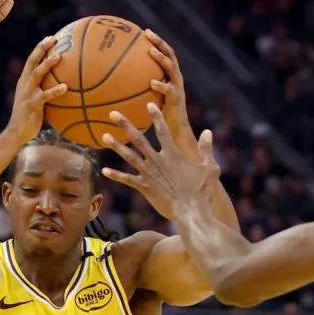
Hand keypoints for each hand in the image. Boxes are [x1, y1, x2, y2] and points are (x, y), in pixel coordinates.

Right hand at [5, 36, 67, 140]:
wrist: (17, 132)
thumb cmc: (30, 117)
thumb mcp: (35, 100)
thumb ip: (44, 91)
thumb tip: (63, 87)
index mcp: (25, 81)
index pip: (32, 60)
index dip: (40, 48)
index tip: (51, 38)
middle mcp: (25, 84)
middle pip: (32, 61)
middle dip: (42, 48)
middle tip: (54, 39)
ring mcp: (28, 93)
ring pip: (37, 74)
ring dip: (47, 64)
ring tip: (59, 56)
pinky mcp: (32, 104)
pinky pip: (45, 96)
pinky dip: (55, 90)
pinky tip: (65, 87)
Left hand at [101, 103, 218, 220]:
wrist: (191, 210)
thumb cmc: (202, 190)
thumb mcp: (209, 167)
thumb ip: (206, 149)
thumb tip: (208, 132)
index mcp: (173, 154)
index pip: (163, 130)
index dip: (156, 117)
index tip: (148, 104)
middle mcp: (158, 161)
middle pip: (139, 139)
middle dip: (125, 125)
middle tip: (113, 113)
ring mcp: (149, 174)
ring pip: (129, 156)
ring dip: (116, 145)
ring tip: (104, 135)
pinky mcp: (144, 187)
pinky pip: (127, 179)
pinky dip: (116, 175)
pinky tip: (104, 170)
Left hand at [144, 30, 193, 148]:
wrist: (175, 136)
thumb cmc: (159, 120)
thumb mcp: (148, 102)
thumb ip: (138, 93)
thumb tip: (115, 88)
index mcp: (170, 78)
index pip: (166, 55)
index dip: (158, 42)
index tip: (145, 32)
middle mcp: (175, 80)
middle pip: (170, 56)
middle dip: (160, 44)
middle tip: (148, 34)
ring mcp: (177, 89)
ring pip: (172, 69)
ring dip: (162, 59)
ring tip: (151, 52)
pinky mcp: (177, 101)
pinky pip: (169, 91)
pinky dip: (161, 86)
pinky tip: (152, 83)